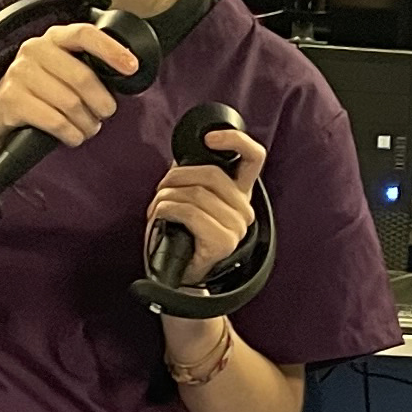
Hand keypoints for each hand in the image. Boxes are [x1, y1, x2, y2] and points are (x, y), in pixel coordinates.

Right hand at [0, 19, 145, 154]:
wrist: (4, 109)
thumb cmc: (45, 90)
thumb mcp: (65, 69)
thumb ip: (90, 67)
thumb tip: (123, 77)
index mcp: (54, 37)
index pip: (85, 34)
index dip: (111, 50)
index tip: (131, 67)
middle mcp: (34, 50)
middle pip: (82, 77)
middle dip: (102, 102)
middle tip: (105, 114)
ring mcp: (19, 74)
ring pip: (70, 103)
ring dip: (87, 123)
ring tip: (88, 128)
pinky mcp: (11, 100)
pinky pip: (54, 121)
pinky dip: (71, 134)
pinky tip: (73, 136)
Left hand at [151, 125, 263, 277]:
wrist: (179, 273)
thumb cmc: (183, 235)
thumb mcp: (192, 198)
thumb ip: (194, 174)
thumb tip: (182, 154)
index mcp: (240, 192)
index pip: (253, 156)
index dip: (234, 140)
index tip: (209, 138)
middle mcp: (244, 209)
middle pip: (212, 173)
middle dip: (177, 176)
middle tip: (162, 188)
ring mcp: (237, 226)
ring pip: (196, 193)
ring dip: (166, 196)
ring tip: (157, 207)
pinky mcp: (223, 241)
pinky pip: (190, 212)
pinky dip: (167, 209)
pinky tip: (159, 215)